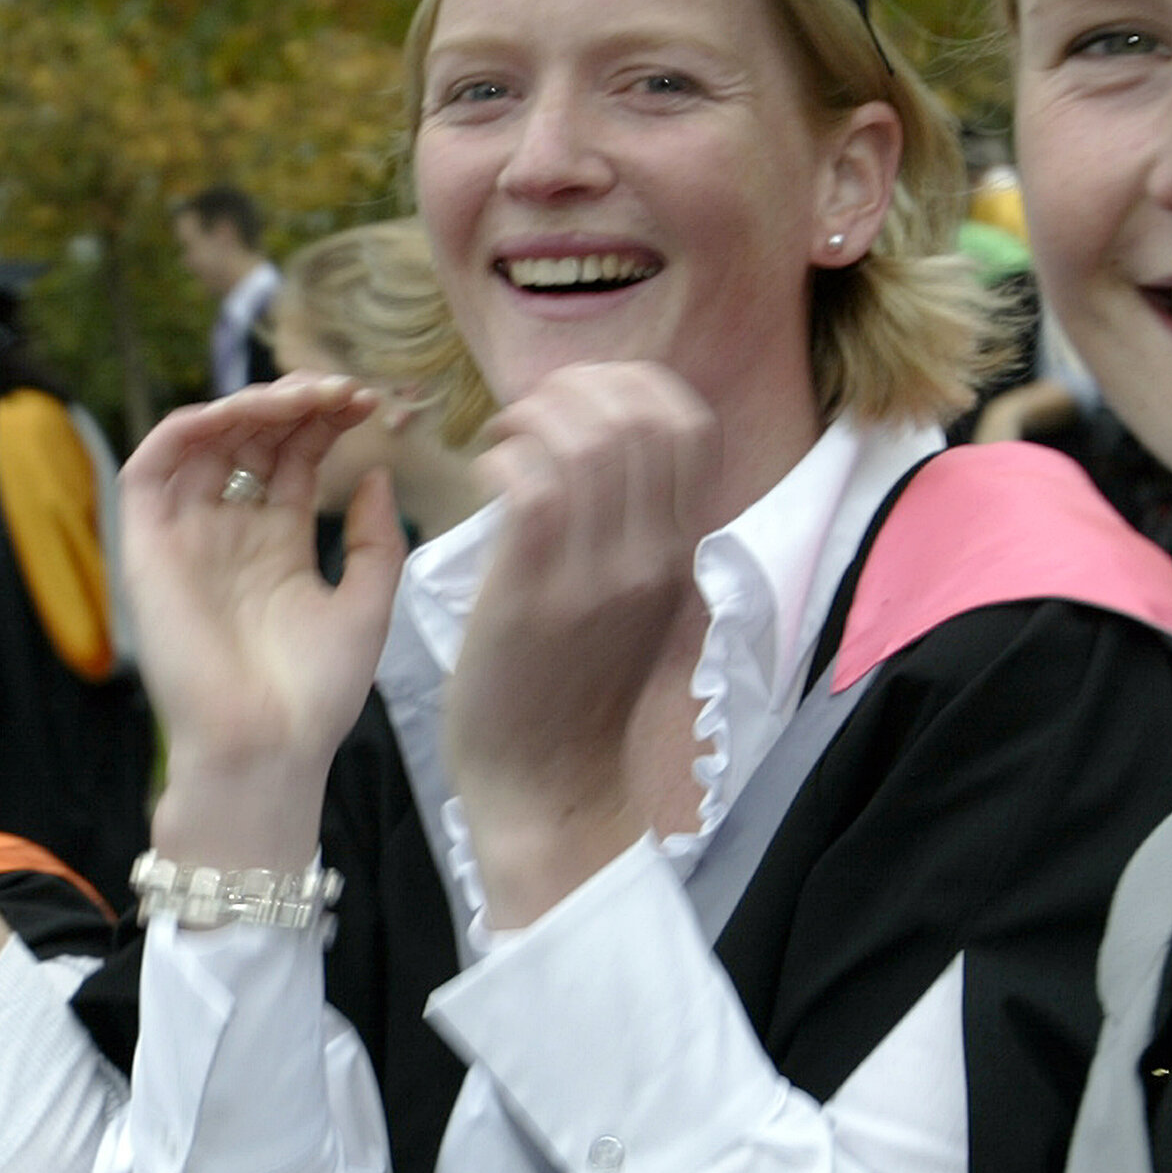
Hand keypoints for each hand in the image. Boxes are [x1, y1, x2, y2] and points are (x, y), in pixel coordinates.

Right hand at [125, 380, 405, 868]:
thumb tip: (377, 471)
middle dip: (295, 404)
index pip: (293, 458)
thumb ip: (374, 540)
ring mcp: (187, 536)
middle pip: (251, 441)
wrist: (265, 748)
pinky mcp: (148, 547)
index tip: (369, 401)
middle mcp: (228, 533)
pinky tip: (237, 415)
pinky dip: (187, 427)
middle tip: (341, 390)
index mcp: (276, 546)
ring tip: (300, 399)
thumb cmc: (314, 695)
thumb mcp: (367, 605)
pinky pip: (151, 469)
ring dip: (247, 406)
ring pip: (202, 442)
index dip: (326, 421)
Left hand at [444, 361, 720, 922]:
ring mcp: (599, 578)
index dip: (631, 384)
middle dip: (574, 387)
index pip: (688, 422)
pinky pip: (533, 490)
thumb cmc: (577, 694)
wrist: (552, 788)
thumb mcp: (638, 607)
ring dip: (531, 416)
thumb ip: (638, 534)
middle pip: (640, 415)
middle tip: (527, 414)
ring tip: (501, 439)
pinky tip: (482, 474)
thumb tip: (614, 459)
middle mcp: (654, 557)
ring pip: (586, 441)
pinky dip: (504, 458)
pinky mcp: (535, 600)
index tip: (577, 402)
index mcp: (682, 552)